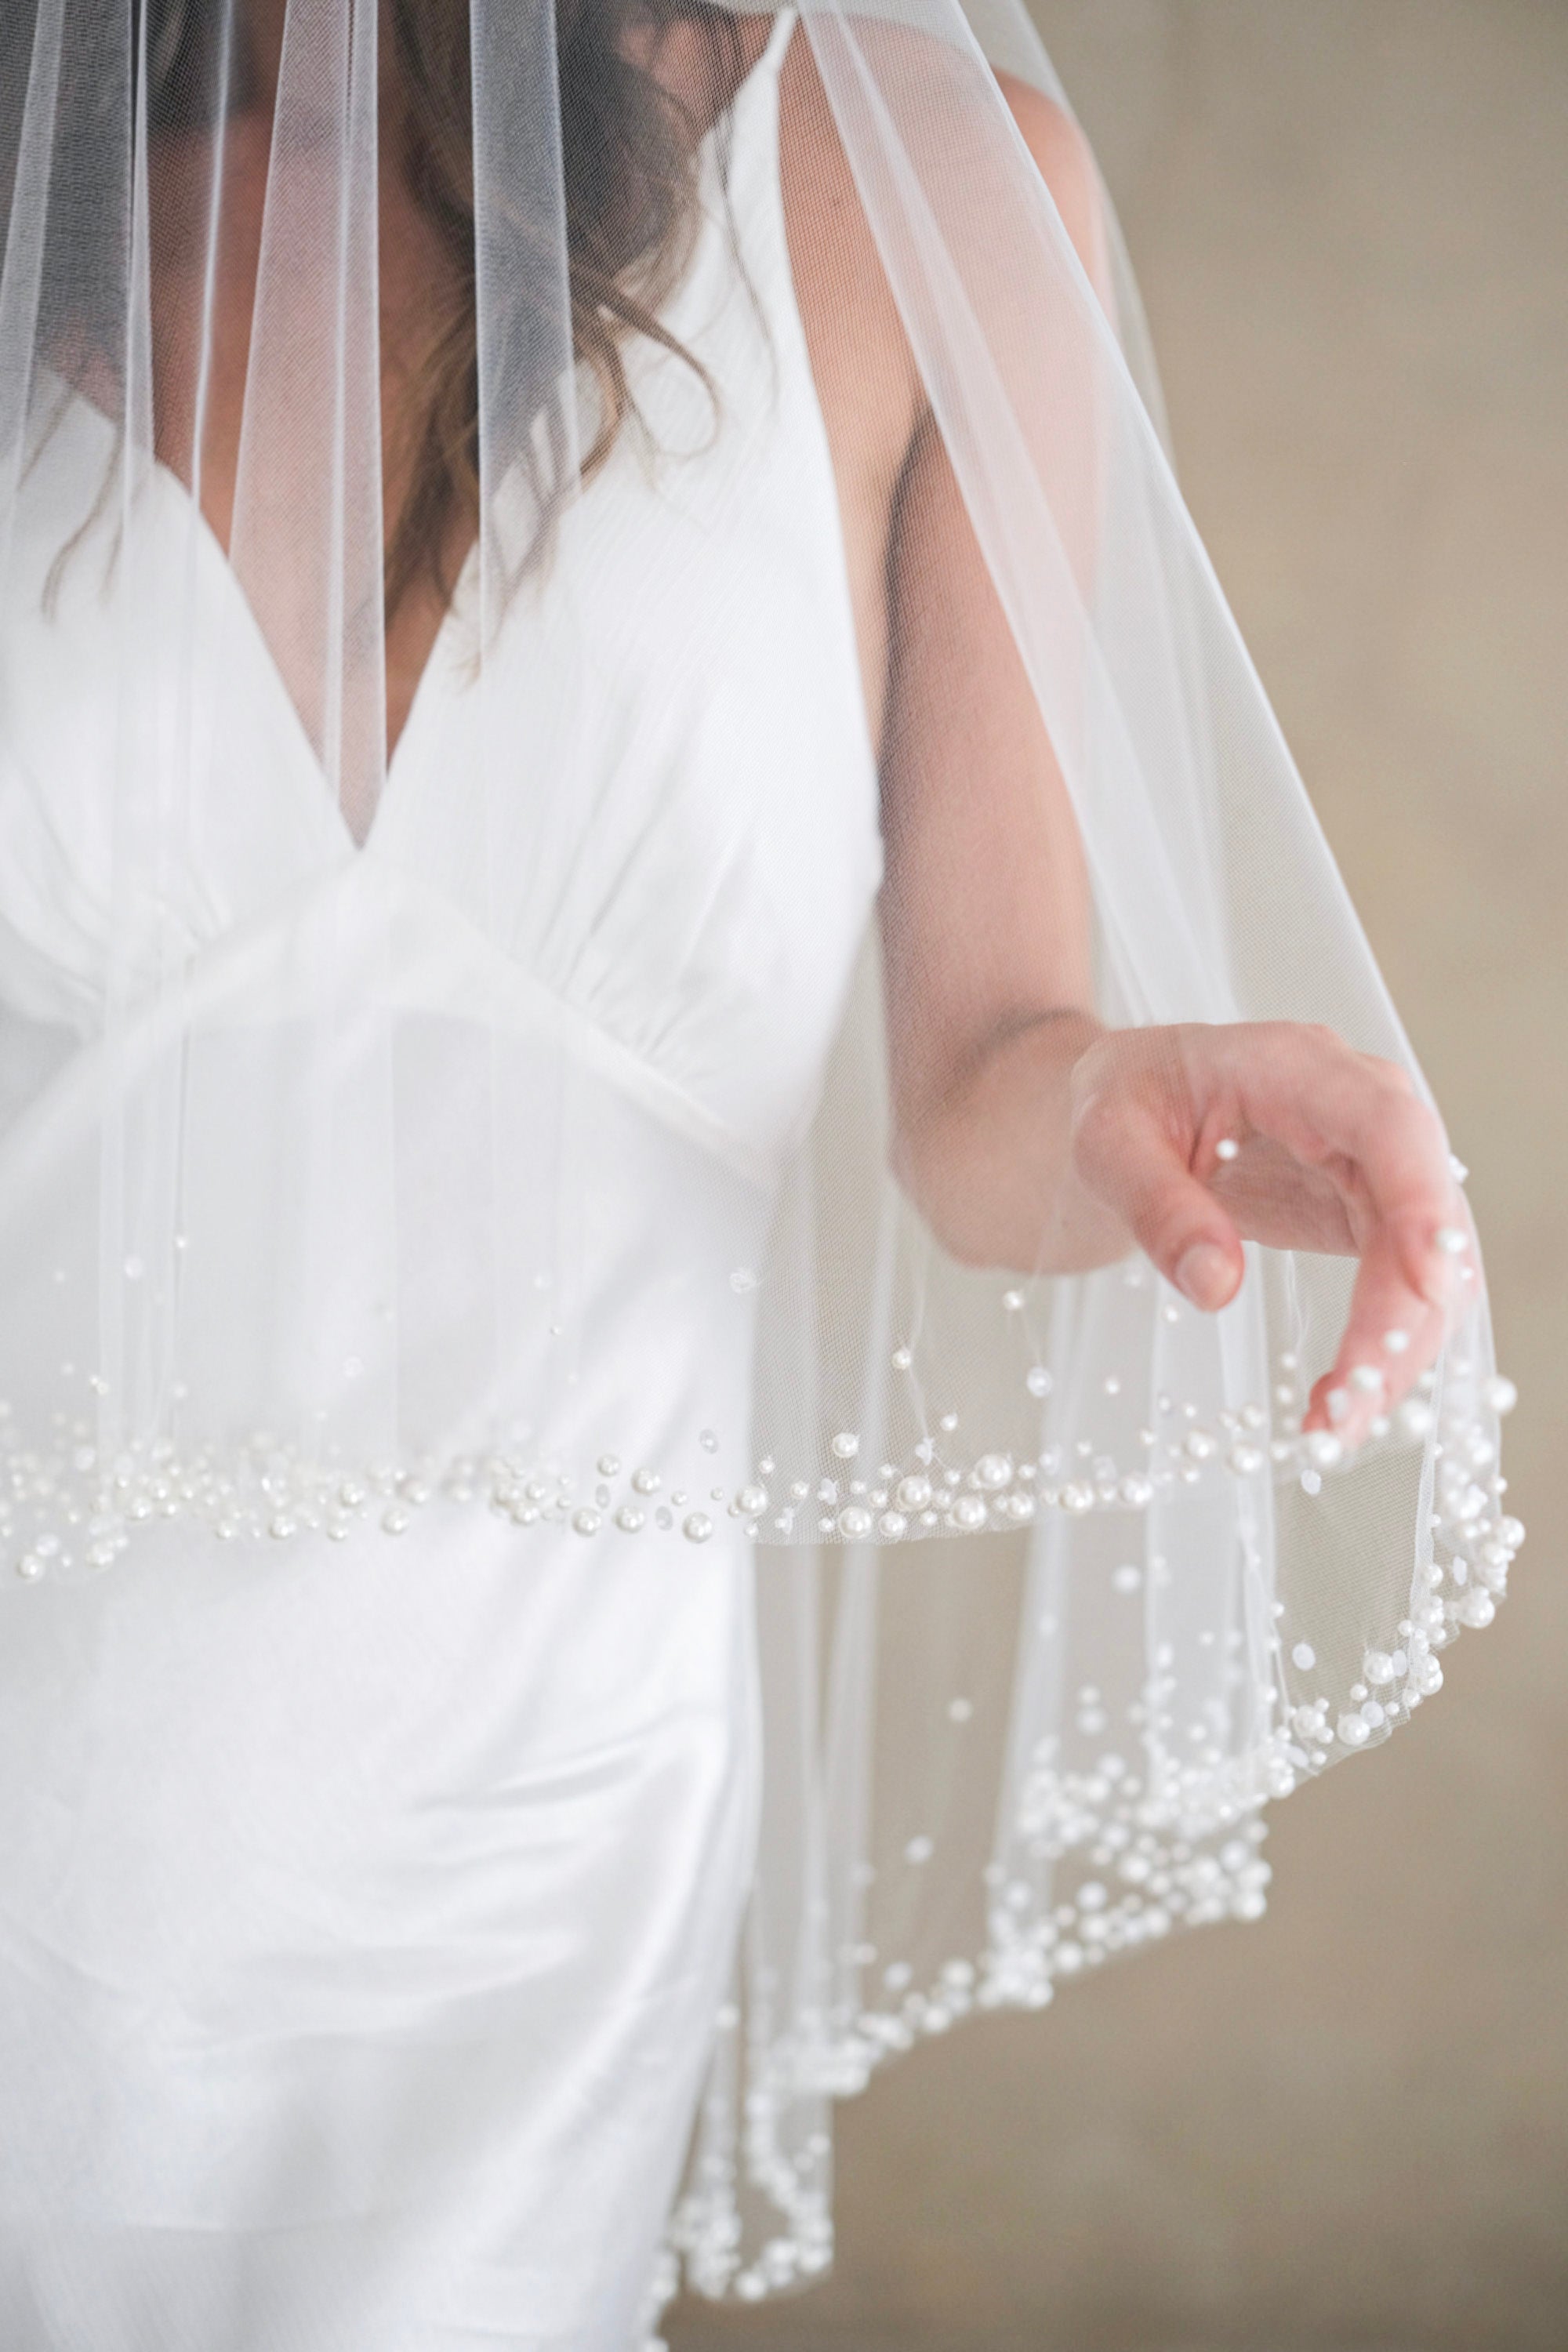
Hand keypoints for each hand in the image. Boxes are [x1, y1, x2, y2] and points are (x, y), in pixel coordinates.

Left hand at [1066, 1021, 1472, 1448]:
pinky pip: (1402, 1281)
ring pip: (1428, 1259)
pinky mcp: (1366, 1209)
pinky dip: (1380, 1345)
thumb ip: (1157, 1207)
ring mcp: (1371, 1160)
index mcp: (1296, 1066)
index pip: (1387, 1124)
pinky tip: (1337, 1401)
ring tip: (1336, 1427)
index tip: (1427, 1284)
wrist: (1128, 1103)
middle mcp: (1356, 1106)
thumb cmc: (1120, 1103)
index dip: (1420, 1200)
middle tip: (1350, 1409)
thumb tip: (1217, 1286)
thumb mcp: (1107, 1143)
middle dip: (1402, 1316)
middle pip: (1421, 1210)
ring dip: (1398, 1348)